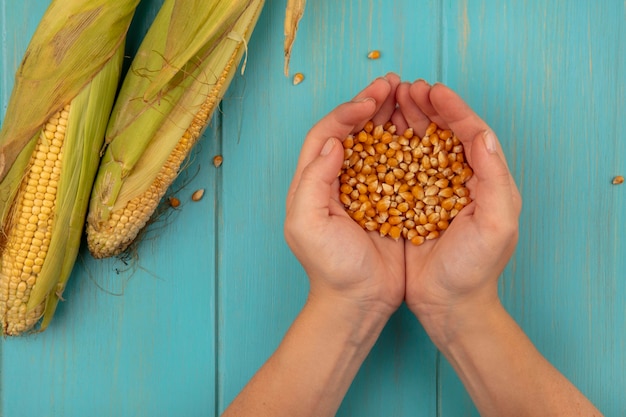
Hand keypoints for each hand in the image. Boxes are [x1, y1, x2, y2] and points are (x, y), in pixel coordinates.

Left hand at [284, 74, 404, 318]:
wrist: (358, 302)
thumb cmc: (330, 268)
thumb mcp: (307, 225)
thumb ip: (313, 181)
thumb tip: (333, 141)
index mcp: (313, 182)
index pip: (327, 134)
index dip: (346, 112)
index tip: (370, 100)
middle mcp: (337, 180)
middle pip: (352, 131)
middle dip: (370, 104)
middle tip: (392, 82)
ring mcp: (365, 189)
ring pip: (376, 143)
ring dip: (390, 117)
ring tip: (408, 95)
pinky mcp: (389, 201)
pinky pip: (398, 164)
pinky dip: (408, 144)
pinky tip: (423, 130)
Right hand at [394, 80, 521, 344]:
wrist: (449, 306)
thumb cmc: (476, 270)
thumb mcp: (496, 225)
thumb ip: (494, 178)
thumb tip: (483, 134)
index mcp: (486, 181)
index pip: (471, 134)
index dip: (453, 109)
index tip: (432, 91)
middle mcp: (460, 181)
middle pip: (444, 134)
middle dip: (426, 108)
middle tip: (406, 88)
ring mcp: (433, 192)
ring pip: (420, 147)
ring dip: (407, 122)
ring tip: (391, 102)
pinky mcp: (411, 205)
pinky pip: (400, 171)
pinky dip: (390, 150)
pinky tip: (376, 137)